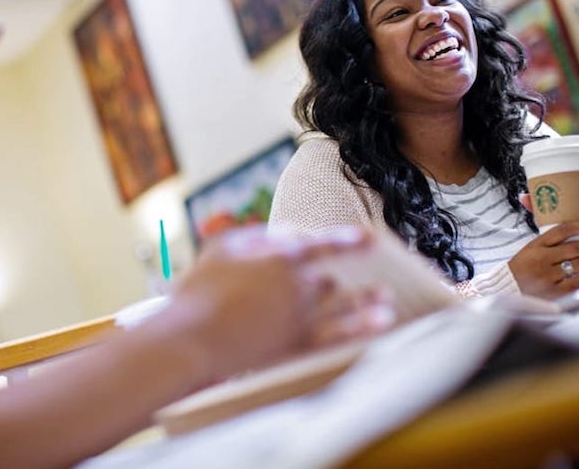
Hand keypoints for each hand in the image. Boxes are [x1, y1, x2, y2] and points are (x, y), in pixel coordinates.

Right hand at [167, 226, 394, 381]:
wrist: (191, 339)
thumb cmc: (199, 290)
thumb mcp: (222, 248)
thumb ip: (257, 236)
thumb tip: (286, 232)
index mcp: (280, 258)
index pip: (323, 244)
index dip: (348, 240)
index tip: (371, 238)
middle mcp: (298, 285)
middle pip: (328, 280)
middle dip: (340, 279)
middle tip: (359, 279)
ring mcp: (300, 316)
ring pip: (344, 306)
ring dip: (367, 300)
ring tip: (386, 299)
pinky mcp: (297, 345)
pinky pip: (339, 336)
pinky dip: (363, 328)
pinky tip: (381, 323)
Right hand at [508, 219, 578, 298]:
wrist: (505, 290)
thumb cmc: (521, 270)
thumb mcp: (529, 250)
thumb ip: (548, 243)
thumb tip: (573, 232)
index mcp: (536, 245)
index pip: (562, 230)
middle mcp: (541, 259)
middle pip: (577, 248)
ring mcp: (547, 275)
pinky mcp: (552, 291)